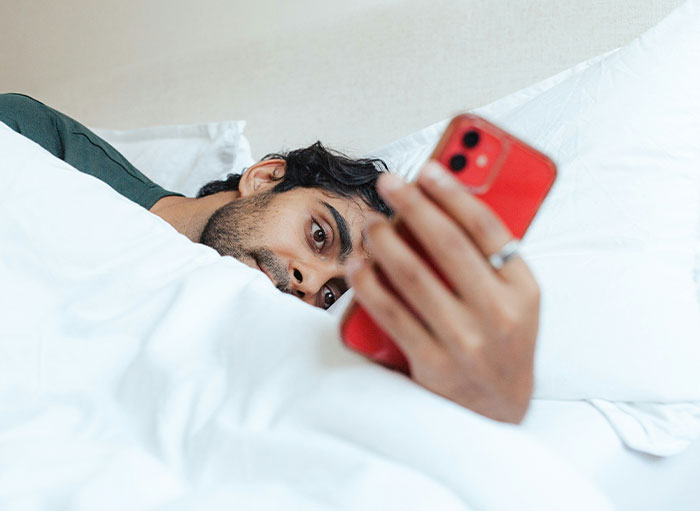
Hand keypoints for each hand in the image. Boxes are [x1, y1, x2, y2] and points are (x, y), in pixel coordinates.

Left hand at [346, 161, 540, 422]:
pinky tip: (358, 264)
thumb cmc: (505, 344)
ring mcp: (465, 342)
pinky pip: (392, 315)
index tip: (428, 168)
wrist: (500, 413)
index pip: (488, 229)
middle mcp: (498, 315)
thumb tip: (441, 207)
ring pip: (414, 277)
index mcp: (523, 290)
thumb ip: (491, 258)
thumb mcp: (517, 299)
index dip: (455, 193)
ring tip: (372, 222)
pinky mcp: (432, 365)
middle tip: (389, 183)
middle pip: (448, 245)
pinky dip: (370, 285)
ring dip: (386, 241)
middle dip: (414, 206)